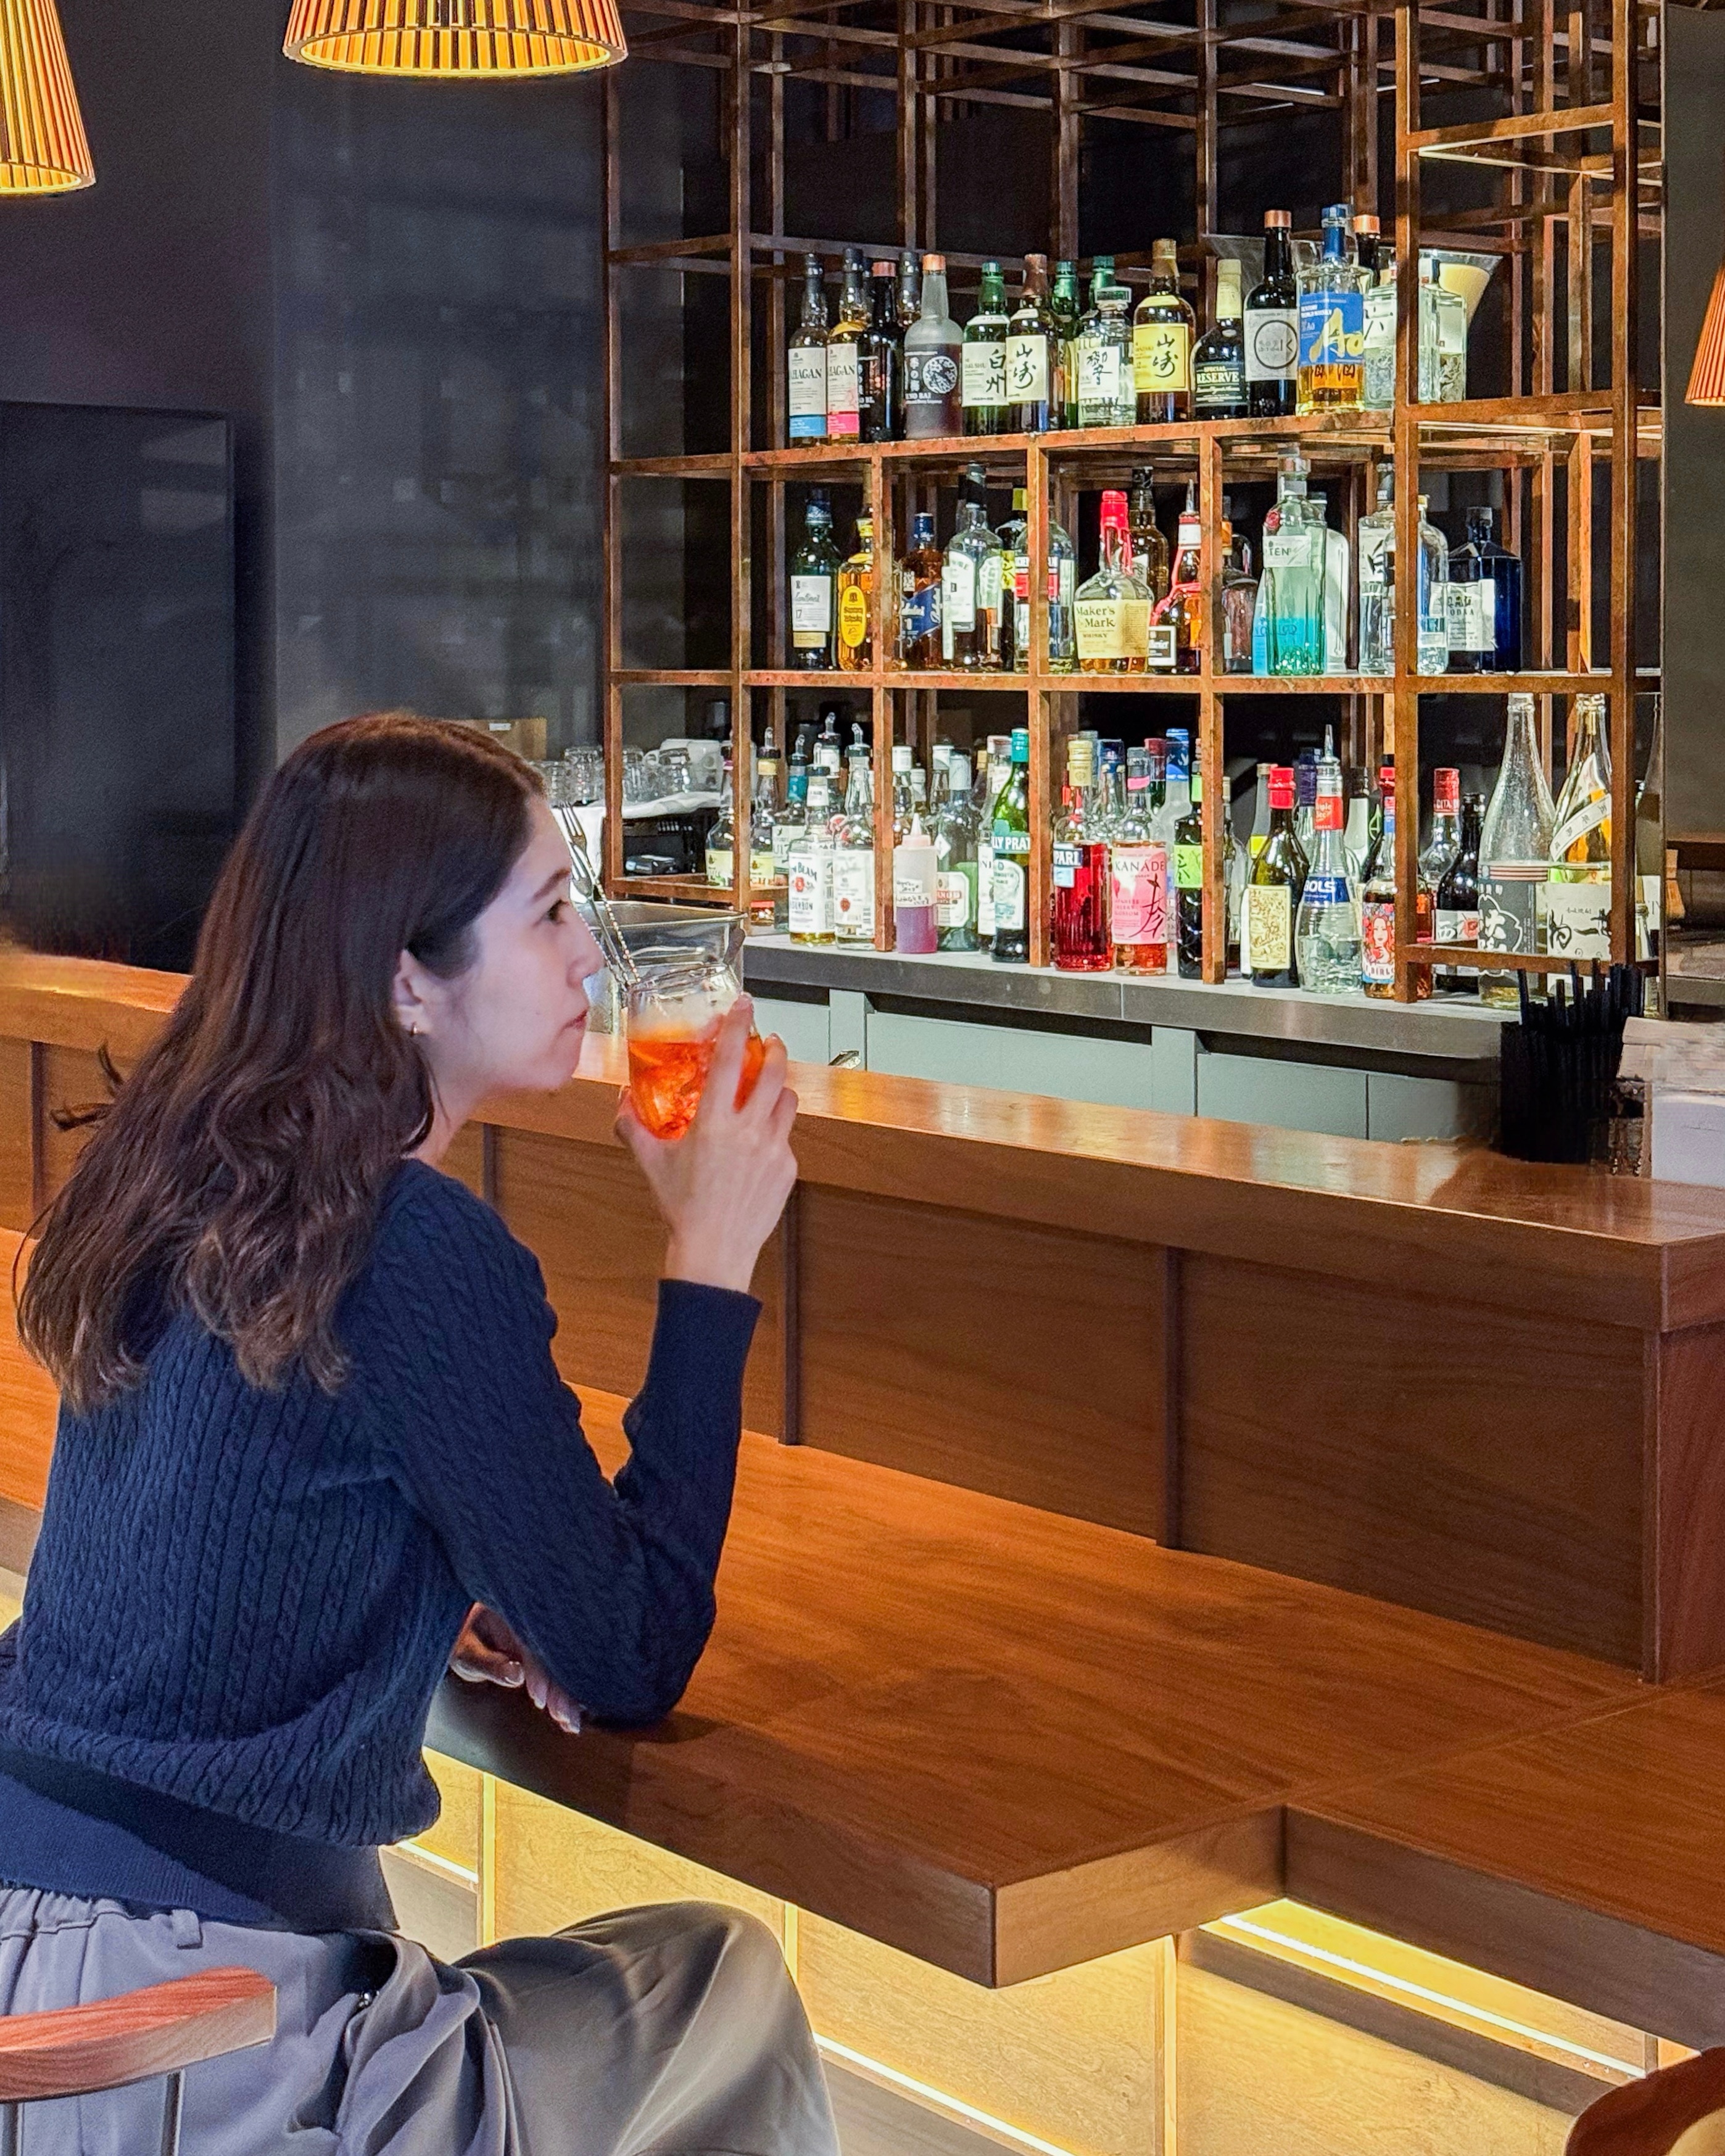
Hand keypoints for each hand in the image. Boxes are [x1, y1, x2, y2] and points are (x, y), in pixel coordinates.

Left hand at [449, 1604, 582, 1734]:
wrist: (461, 1631)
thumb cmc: (459, 1640)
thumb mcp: (466, 1652)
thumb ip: (490, 1663)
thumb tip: (517, 1675)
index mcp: (515, 1618)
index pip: (534, 1647)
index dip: (539, 1674)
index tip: (539, 1700)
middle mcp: (532, 1628)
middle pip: (554, 1660)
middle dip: (561, 1691)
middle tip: (567, 1720)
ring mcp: (538, 1641)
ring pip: (558, 1669)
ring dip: (567, 1696)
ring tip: (571, 1723)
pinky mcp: (541, 1655)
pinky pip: (555, 1673)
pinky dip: (564, 1694)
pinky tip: (571, 1713)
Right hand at [618, 996, 797, 1295]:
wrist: (714, 1251)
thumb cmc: (682, 1209)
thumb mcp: (652, 1164)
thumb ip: (634, 1130)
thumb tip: (621, 1105)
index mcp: (713, 1122)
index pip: (729, 1059)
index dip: (738, 1026)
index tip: (744, 1006)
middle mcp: (748, 1130)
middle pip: (773, 1071)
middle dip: (774, 1049)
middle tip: (769, 1041)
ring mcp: (773, 1148)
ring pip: (788, 1100)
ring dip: (780, 1087)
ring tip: (770, 1088)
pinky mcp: (787, 1168)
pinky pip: (787, 1136)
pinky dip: (776, 1130)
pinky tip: (761, 1141)